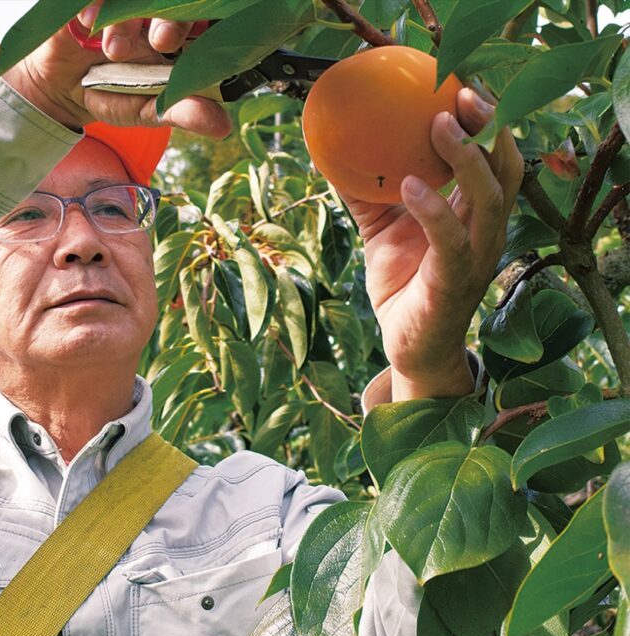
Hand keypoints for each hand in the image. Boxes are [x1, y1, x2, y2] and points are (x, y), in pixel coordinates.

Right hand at [0, 2, 230, 137]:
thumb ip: (183, 112)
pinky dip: (96, 6)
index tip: (197, 44)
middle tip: (163, 41)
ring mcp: (124, 4)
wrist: (66, 91)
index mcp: (180, 34)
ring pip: (136, 0)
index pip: (202, 18)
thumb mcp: (148, 110)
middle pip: (174, 2)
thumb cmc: (114, 94)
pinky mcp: (93, 3)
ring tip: (114, 51)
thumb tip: (221, 125)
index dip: (203, 24)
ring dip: (128, 19)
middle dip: (172, 17)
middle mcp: (156, 12)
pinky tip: (89, 24)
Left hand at [342, 88, 522, 400]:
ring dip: (466, 159)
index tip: (462, 86)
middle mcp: (485, 231)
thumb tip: (332, 154)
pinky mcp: (454, 283)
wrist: (408, 346)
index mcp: (474, 214)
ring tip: (439, 126)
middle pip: (506, 168)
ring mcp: (475, 257)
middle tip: (459, 96)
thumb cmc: (403, 284)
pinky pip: (452, 240)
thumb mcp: (382, 230)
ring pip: (489, 198)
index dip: (487, 122)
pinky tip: (408, 186)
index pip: (496, 158)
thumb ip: (367, 194)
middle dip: (489, 128)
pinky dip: (433, 209)